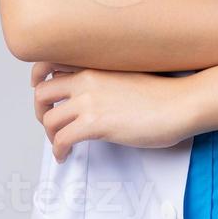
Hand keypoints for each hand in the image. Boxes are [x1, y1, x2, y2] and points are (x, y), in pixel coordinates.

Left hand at [31, 61, 196, 162]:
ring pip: (48, 118)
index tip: (40, 90)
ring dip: (50, 134)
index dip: (38, 78)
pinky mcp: (95, 124)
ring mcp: (89, 101)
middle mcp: (86, 79)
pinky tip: (65, 156)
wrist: (179, 104)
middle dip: (40, 110)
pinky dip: (58, 150)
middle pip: (42, 92)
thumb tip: (94, 94)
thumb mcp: (127, 74)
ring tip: (60, 143)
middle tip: (50, 123)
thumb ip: (105, 78)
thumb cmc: (162, 93)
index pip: (50, 62)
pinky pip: (62, 138)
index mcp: (94, 65)